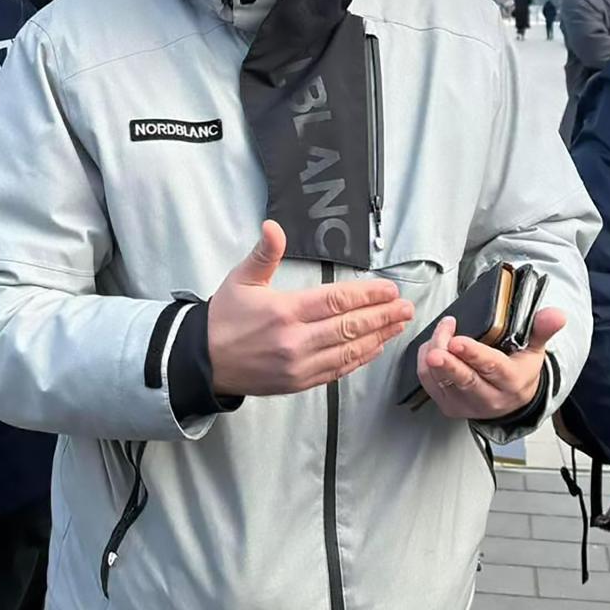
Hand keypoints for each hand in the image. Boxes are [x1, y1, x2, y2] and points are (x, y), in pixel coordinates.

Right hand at [208, 221, 414, 396]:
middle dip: (382, 315)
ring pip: (348, 350)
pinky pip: (338, 370)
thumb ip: (264, 253)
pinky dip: (360, 358)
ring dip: (378, 337)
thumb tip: (273, 226)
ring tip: (399, 325)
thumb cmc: (224, 317)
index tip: (388, 289)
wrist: (203, 361)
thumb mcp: (241, 279)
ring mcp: (299, 365)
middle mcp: (295, 340)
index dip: (367, 295)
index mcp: (284, 311)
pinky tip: (376, 347)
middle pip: (349, 326)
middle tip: (406, 307)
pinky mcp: (299, 382)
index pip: (336, 301)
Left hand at [416, 308, 565, 420]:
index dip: (475, 355)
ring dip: (434, 354)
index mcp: (512, 382)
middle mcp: (490, 398)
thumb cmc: (520, 369)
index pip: (492, 368)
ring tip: (440, 330)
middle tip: (436, 350)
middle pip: (465, 381)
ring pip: (443, 381)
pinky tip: (431, 346)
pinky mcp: (450, 407)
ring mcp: (467, 406)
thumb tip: (557, 314)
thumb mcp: (534, 349)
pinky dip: (424, 363)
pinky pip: (430, 384)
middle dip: (449, 364)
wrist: (513, 401)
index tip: (458, 342)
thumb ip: (542, 330)